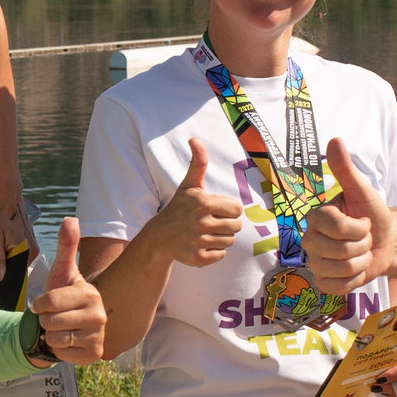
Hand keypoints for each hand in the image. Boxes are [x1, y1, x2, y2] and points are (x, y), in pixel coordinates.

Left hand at [0, 187, 36, 285]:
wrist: (7, 198)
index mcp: (26, 252)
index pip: (17, 275)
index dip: (6, 280)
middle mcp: (33, 250)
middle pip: (17, 268)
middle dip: (5, 269)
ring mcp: (32, 245)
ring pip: (17, 260)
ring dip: (6, 260)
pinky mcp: (29, 241)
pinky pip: (18, 253)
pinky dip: (9, 252)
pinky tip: (1, 246)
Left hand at [29, 217, 106, 367]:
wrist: (64, 326)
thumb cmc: (61, 297)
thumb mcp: (61, 272)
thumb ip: (66, 247)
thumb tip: (70, 219)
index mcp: (90, 294)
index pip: (49, 302)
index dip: (39, 305)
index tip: (42, 304)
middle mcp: (99, 315)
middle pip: (51, 321)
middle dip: (44, 321)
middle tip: (53, 318)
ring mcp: (99, 336)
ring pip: (55, 338)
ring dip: (50, 335)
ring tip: (59, 329)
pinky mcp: (94, 355)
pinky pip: (62, 354)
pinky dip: (59, 350)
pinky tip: (67, 342)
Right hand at [139, 138, 241, 268]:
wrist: (159, 237)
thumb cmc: (179, 208)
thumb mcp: (189, 185)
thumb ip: (198, 162)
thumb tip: (194, 138)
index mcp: (204, 203)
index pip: (238, 209)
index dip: (228, 209)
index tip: (214, 209)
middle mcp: (201, 223)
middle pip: (236, 226)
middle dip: (226, 224)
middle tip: (209, 223)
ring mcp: (199, 241)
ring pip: (230, 241)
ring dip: (220, 238)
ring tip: (204, 233)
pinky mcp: (198, 258)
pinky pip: (221, 255)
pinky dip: (214, 252)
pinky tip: (200, 245)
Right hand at [307, 138, 393, 292]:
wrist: (385, 242)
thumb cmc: (372, 215)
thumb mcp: (362, 191)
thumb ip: (345, 169)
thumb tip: (335, 140)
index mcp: (316, 218)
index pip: (335, 227)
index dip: (358, 227)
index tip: (363, 221)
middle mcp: (310, 240)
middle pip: (339, 250)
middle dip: (361, 245)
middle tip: (363, 239)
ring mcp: (315, 263)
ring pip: (342, 269)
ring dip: (361, 262)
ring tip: (361, 253)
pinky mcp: (323, 283)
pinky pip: (339, 287)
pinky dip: (355, 279)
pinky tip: (356, 269)